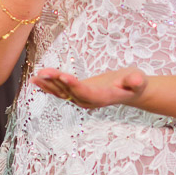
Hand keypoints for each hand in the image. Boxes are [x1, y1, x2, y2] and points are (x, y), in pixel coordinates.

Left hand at [31, 67, 146, 108]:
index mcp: (102, 97)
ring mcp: (81, 99)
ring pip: (62, 93)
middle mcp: (89, 101)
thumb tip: (137, 80)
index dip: (74, 85)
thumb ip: (136, 81)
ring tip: (36, 76)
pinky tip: (36, 80)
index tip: (63, 77)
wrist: (130, 90)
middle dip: (56, 82)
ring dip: (48, 84)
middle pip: (70, 92)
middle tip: (44, 73)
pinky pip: (60, 91)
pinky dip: (48, 86)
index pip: (86, 92)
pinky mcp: (77, 94)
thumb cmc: (135, 83)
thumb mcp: (139, 80)